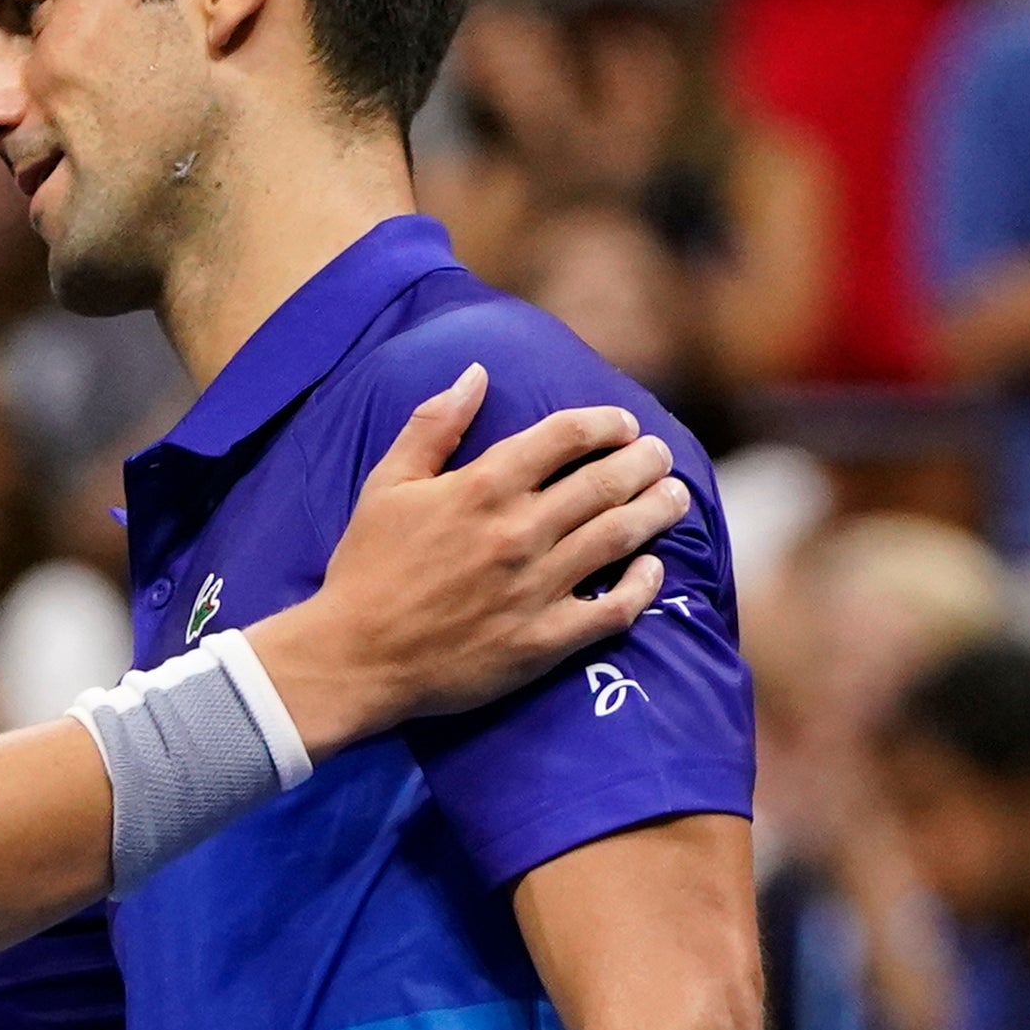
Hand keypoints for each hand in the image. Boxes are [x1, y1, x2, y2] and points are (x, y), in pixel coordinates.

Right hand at [262, 366, 688, 749]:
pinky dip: (643, 586)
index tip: (623, 424)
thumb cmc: (366, 568)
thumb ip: (434, 425)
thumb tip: (476, 372)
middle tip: (660, 457)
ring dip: (657, 511)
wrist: (354, 658)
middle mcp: (518, 531)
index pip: (566, 436)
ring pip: (620, 537)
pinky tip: (653, 570)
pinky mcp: (544, 640)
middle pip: (606, 482)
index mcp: (483, 486)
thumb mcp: (387, 484)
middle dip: (644, 462)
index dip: (604, 423)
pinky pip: (613, 609)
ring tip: (675, 497)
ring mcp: (536, 587)